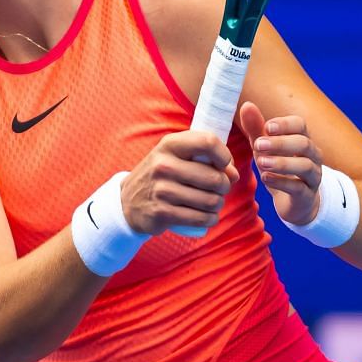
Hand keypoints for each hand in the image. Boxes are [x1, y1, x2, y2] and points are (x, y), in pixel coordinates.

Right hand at [119, 130, 238, 234]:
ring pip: (210, 200)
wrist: (128, 201)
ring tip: (212, 203)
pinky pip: (200, 217)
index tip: (224, 165)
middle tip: (219, 189)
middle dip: (224, 186)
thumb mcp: (175, 157)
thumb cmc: (161, 176)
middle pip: (215, 177)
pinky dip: (210, 219)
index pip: (208, 142)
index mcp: (169, 145)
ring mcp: (161, 190)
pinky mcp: (162, 212)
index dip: (224, 155)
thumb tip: (233, 175)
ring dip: (218, 204)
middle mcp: (163, 165)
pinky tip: (208, 216)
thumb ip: (206, 159)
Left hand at [238, 101, 324, 226]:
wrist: (295, 203)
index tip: (267, 127)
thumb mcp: (265, 149)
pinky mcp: (307, 195)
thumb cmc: (280, 169)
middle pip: (304, 143)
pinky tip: (266, 178)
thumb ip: (256, 129)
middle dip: (281, 143)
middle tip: (258, 145)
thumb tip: (246, 105)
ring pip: (305, 165)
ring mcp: (313, 176)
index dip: (285, 124)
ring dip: (282, 162)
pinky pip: (299, 188)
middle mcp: (312, 156)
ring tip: (261, 162)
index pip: (301, 125)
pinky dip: (282, 182)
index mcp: (303, 140)